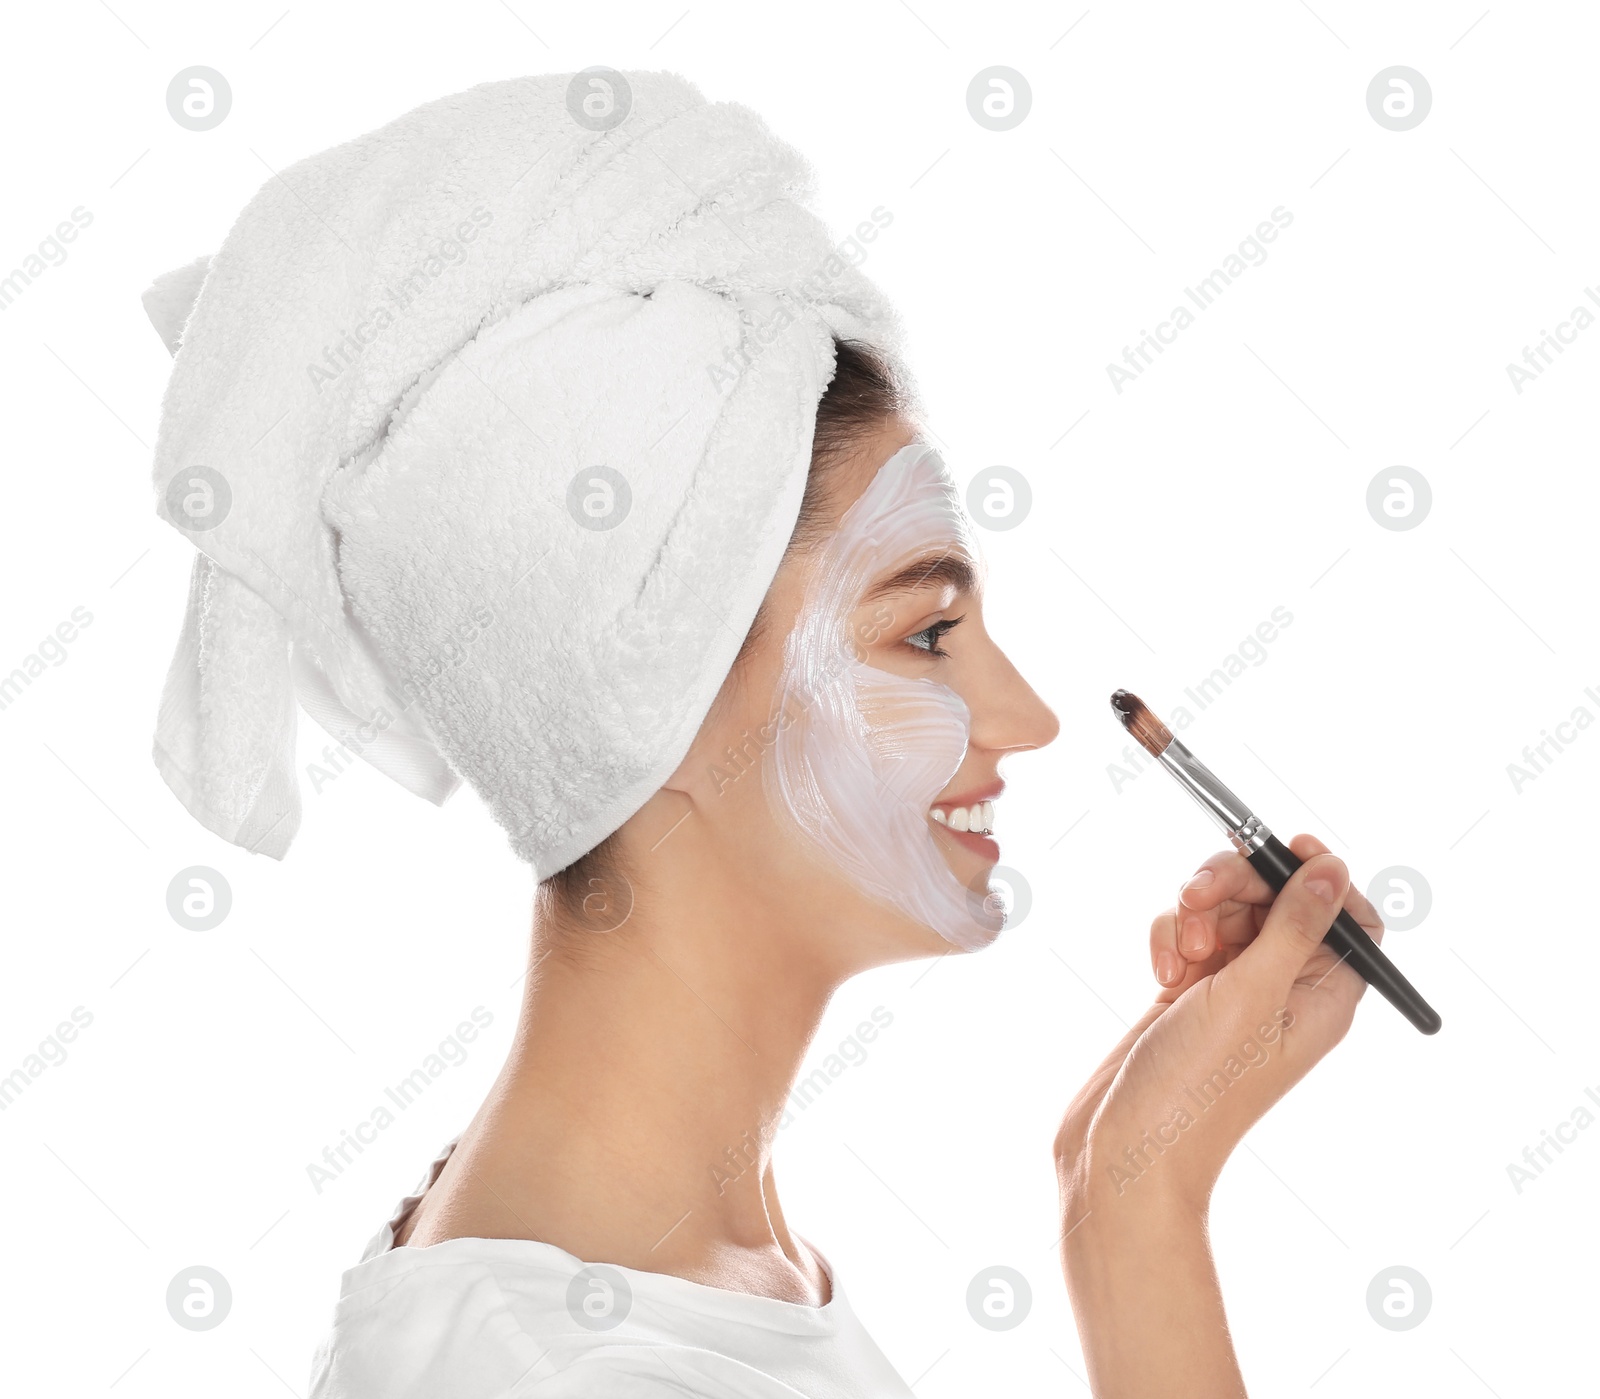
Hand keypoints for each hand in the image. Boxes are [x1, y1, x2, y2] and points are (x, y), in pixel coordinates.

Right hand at [1055, 834, 1384, 1216]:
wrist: (1127, 1149)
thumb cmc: (1198, 1090)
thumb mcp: (1252, 997)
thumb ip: (1293, 927)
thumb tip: (1333, 869)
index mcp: (1322, 997)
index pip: (1347, 916)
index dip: (1321, 876)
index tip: (1283, 847)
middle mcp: (1282, 990)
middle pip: (1274, 899)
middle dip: (1234, 886)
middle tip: (1199, 897)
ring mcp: (1232, 990)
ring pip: (1223, 910)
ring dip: (1195, 914)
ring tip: (1180, 952)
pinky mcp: (1187, 992)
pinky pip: (1186, 934)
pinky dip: (1169, 938)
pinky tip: (1159, 972)